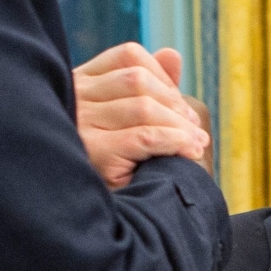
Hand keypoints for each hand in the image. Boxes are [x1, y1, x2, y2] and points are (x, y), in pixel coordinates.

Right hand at [74, 43, 209, 189]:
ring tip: (196, 143)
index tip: (179, 104)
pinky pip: (145, 136)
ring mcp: (81, 123)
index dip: (163, 75)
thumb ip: (148, 86)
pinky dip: (174, 141)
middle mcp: (74, 97)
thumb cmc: (106, 167)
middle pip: (138, 80)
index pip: (128, 57)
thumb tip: (173, 54)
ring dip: (180, 126)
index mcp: (78, 83)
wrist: (81, 216)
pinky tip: (187, 152)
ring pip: (144, 107)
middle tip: (195, 128)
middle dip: (175, 103)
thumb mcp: (124, 122)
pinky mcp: (92, 151)